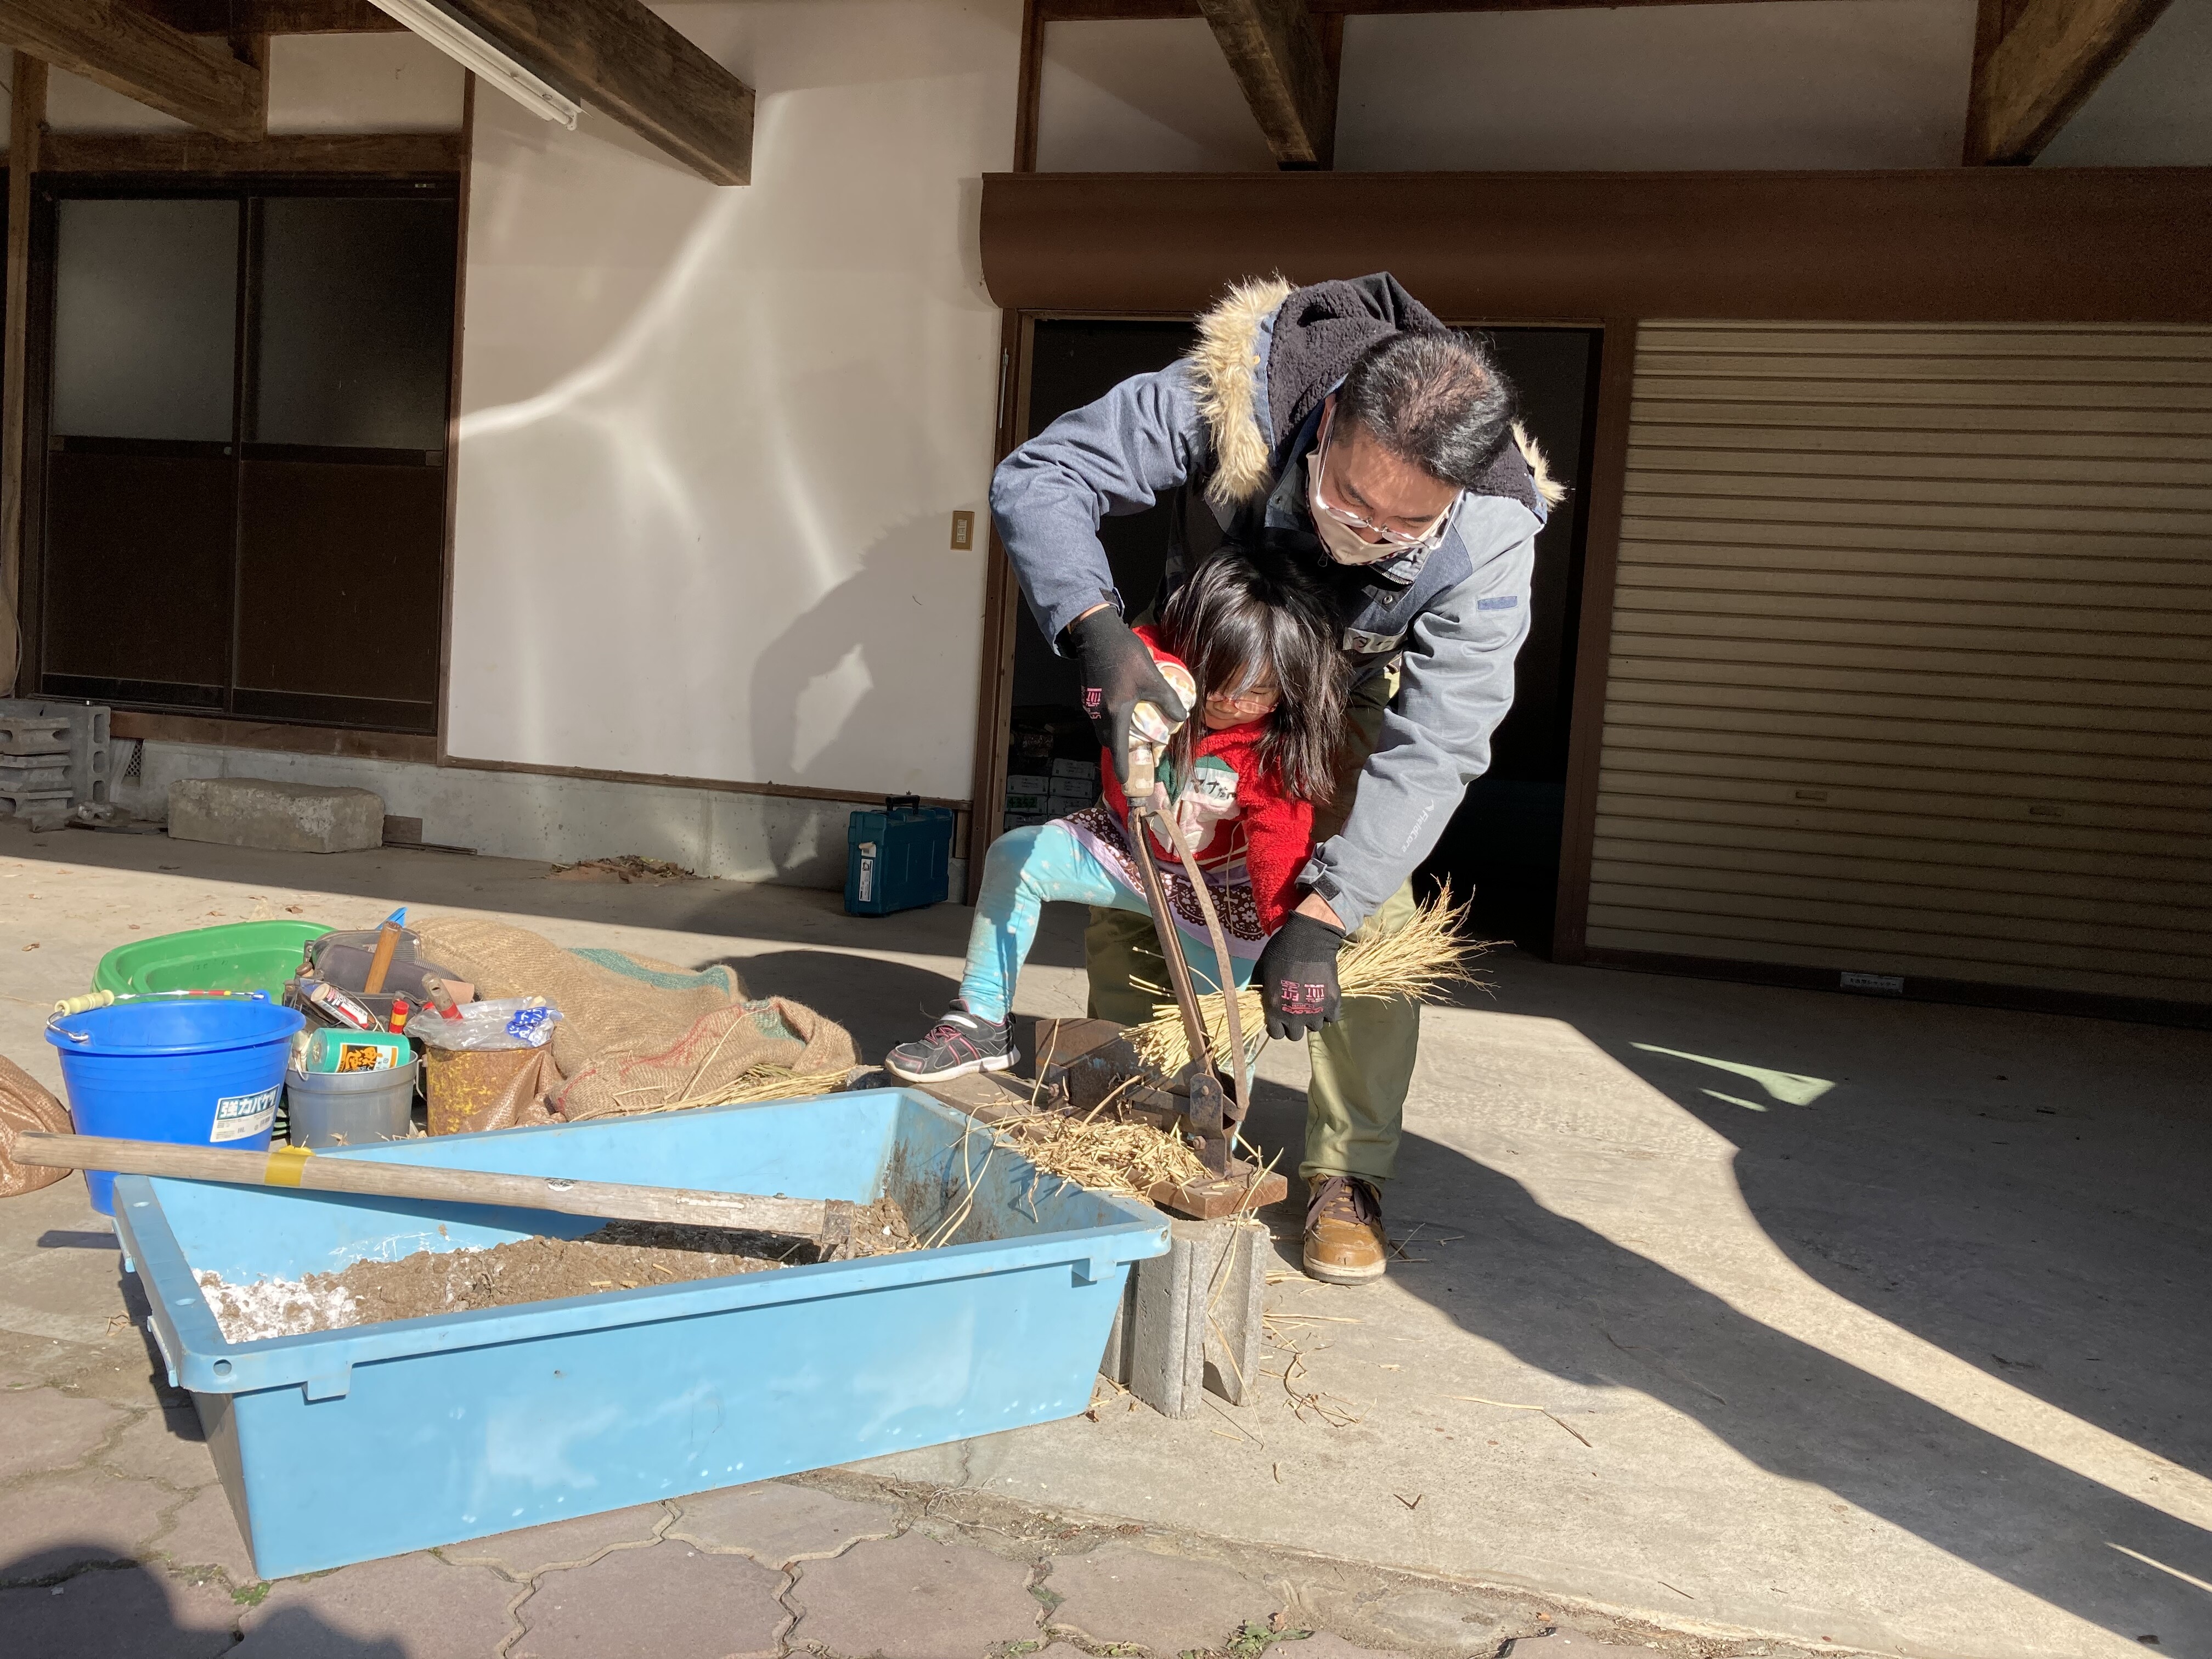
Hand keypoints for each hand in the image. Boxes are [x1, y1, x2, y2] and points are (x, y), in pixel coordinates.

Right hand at [1066, 607, 1190, 787]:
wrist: (1096, 632)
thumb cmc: (1125, 655)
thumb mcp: (1152, 677)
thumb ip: (1167, 699)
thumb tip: (1181, 717)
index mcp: (1114, 713)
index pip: (1117, 748)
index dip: (1122, 766)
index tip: (1125, 780)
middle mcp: (1098, 712)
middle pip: (1107, 739)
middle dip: (1118, 750)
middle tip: (1132, 753)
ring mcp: (1090, 702)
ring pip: (1102, 727)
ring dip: (1113, 733)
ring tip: (1129, 733)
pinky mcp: (1087, 692)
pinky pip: (1098, 714)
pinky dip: (1109, 719)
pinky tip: (1121, 710)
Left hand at [1256, 911, 1344, 1039]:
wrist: (1308, 939)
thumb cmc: (1280, 952)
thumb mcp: (1261, 970)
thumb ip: (1258, 988)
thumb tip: (1255, 997)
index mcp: (1274, 1009)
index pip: (1276, 1034)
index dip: (1278, 1026)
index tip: (1281, 1016)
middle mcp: (1294, 1015)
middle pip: (1295, 1035)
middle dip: (1294, 1024)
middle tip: (1296, 1009)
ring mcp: (1315, 1011)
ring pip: (1314, 1026)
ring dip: (1312, 1017)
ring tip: (1311, 1002)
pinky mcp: (1332, 1003)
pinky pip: (1331, 1017)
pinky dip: (1328, 1011)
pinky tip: (1324, 999)